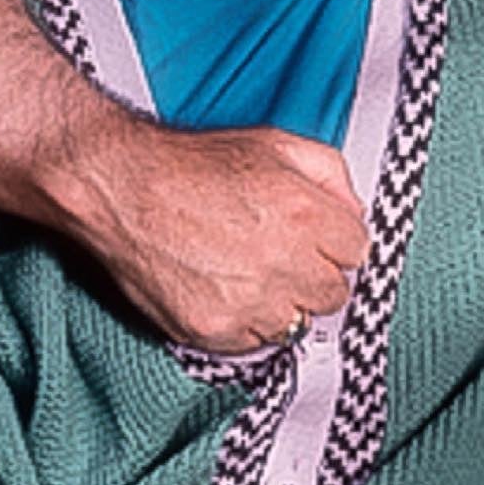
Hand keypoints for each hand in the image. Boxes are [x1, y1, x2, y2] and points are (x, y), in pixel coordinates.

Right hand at [61, 120, 370, 352]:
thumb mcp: (276, 143)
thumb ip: (331, 174)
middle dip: (314, 272)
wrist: (124, 190)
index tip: (318, 236)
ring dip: (283, 300)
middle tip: (283, 252)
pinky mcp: (214, 330)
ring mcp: (248, 302)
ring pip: (297, 322)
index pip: (359, 250)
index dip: (336, 240)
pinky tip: (225, 286)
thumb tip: (353, 211)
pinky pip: (256, 341)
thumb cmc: (194, 165)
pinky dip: (248, 320)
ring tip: (250, 269)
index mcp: (303, 213)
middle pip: (333, 292)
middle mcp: (281, 262)